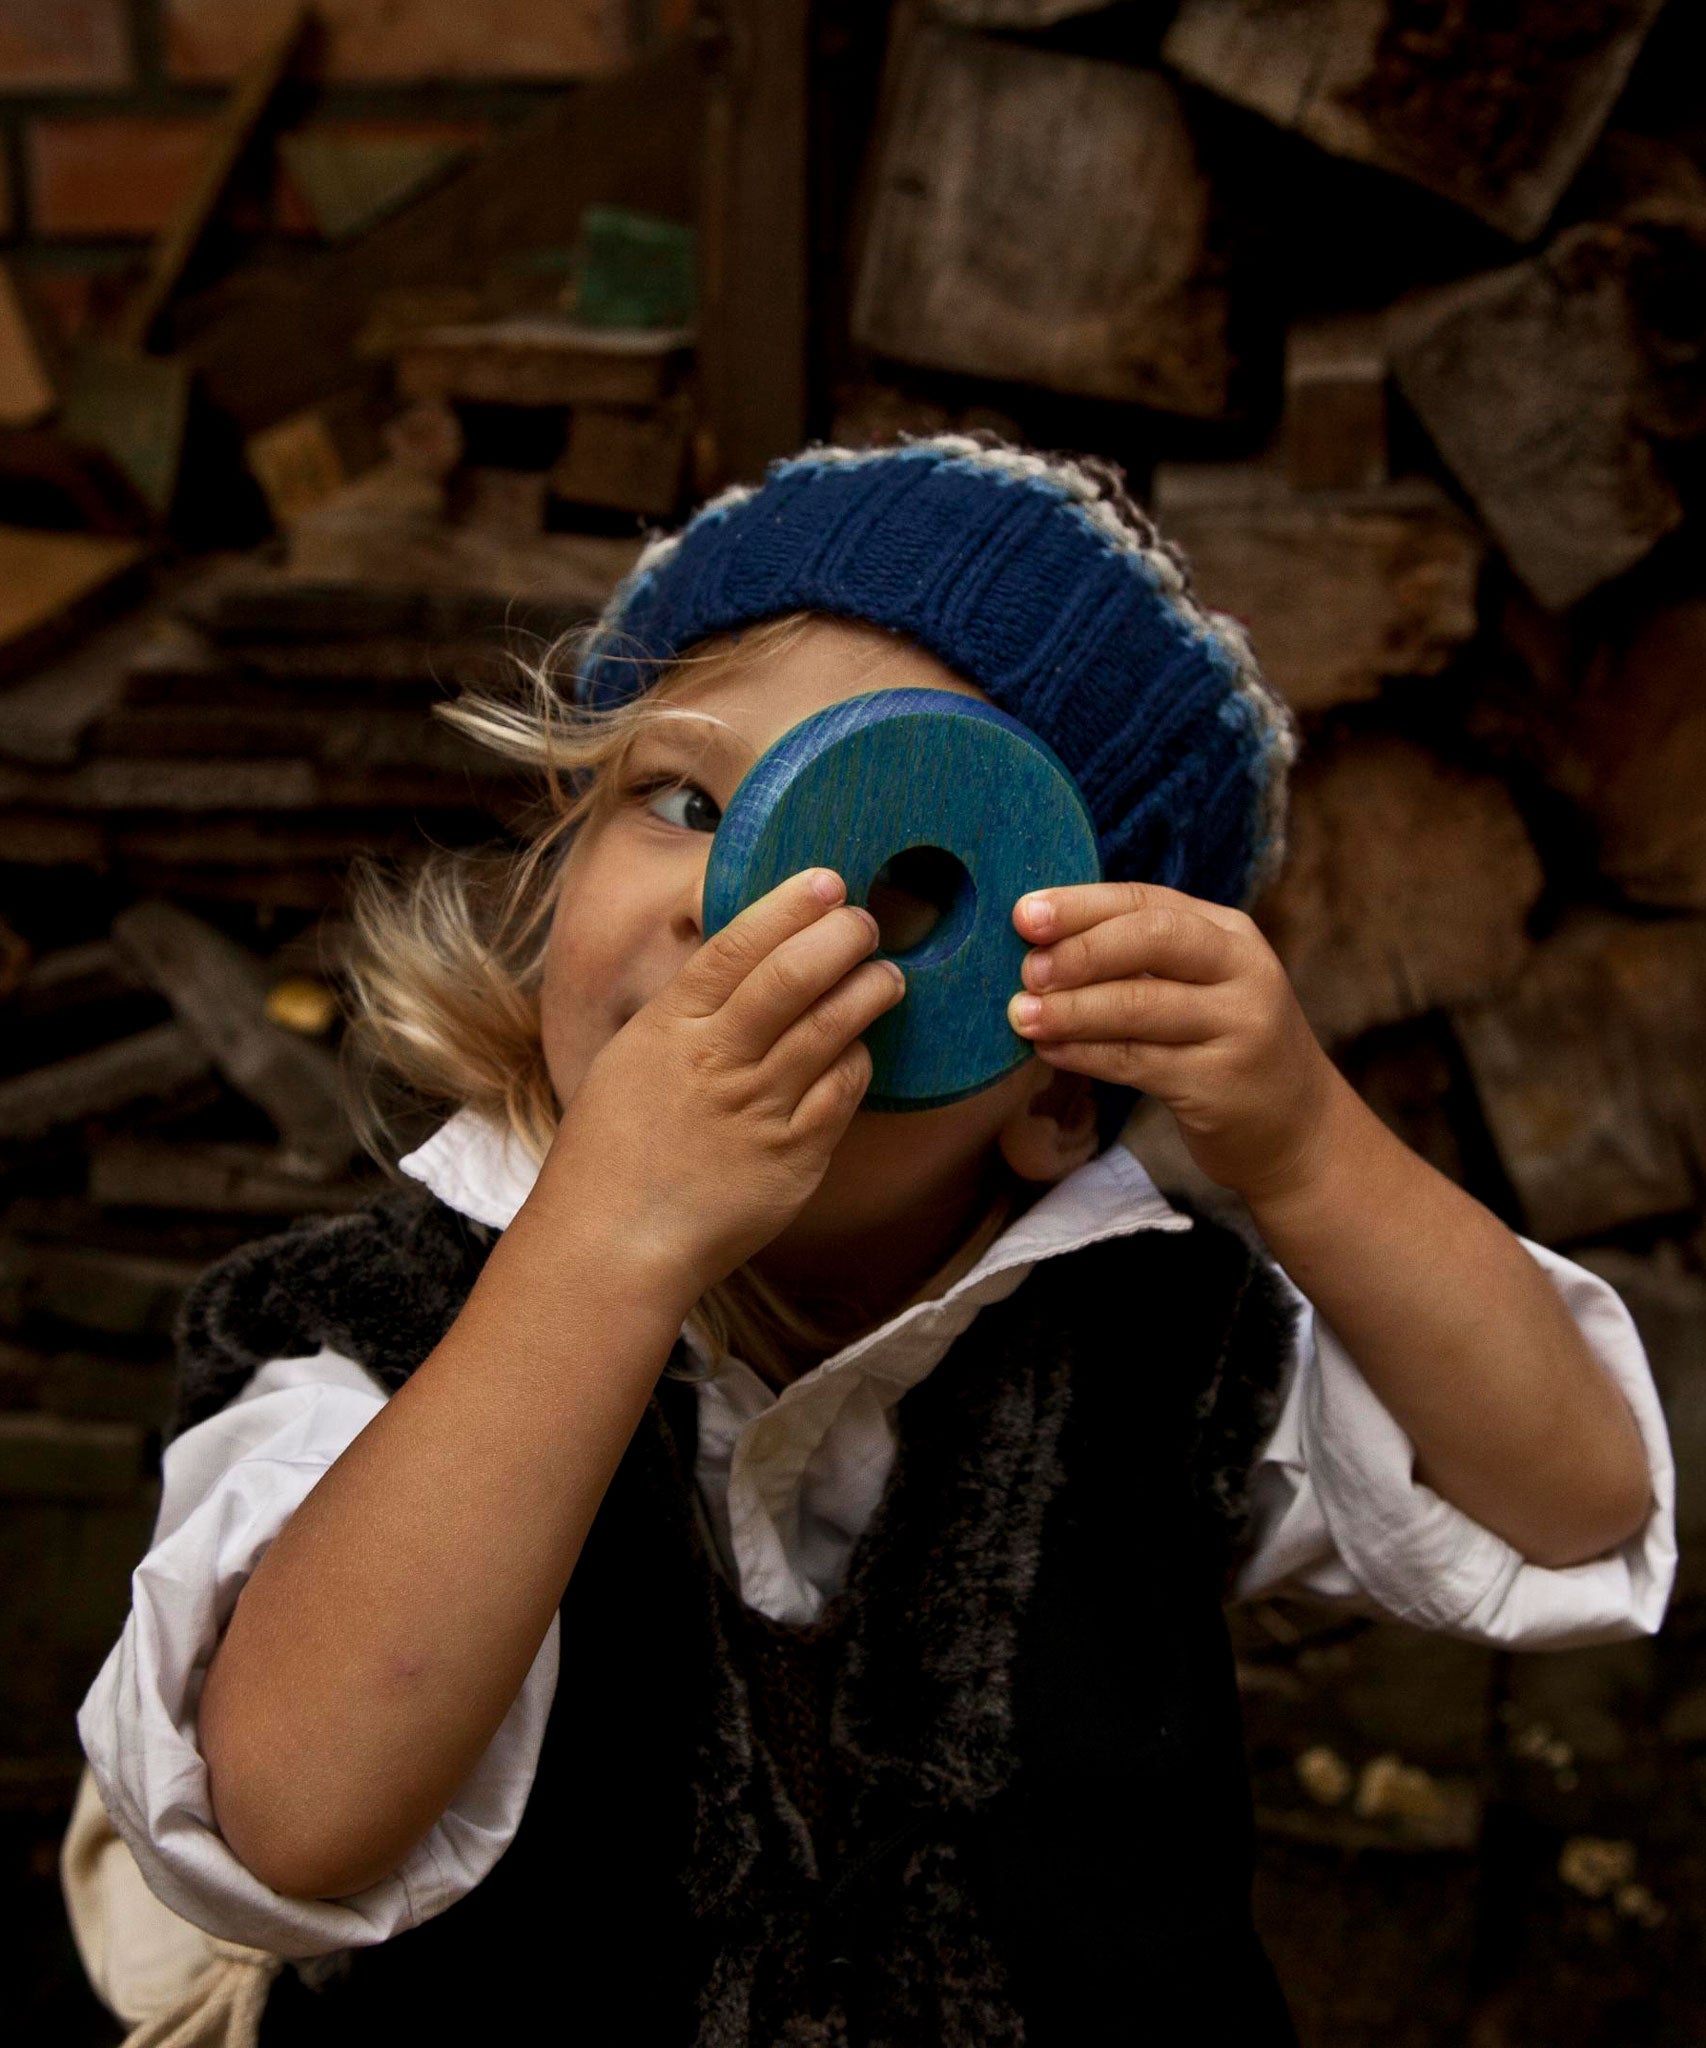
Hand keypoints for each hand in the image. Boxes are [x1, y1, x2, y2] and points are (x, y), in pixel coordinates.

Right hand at [540, 868, 903, 1300]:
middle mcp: (717, 1062)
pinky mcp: (794, 1158)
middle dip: (842, 937)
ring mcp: (759, 1110)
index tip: (827, 881)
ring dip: (868, 990)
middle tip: (866, 923)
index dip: (789, 907)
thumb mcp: (633, 1058)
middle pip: (794, 977)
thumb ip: (688, 1011)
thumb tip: (745, 960)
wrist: (612, 1244)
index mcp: (669, 1027)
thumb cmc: (613, 1150)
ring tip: (885, 976)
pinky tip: (861, 1047)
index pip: (738, 945)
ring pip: (832, 1029)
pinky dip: (859, 1060)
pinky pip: (844, 1093)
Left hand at [1006, 882, 1337, 1201]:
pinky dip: (1085, 1053)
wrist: (1296, 1129)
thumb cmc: (1222, 1047)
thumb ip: (1139, 960)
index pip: (1148, 903)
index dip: (1082, 905)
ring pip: (1141, 1005)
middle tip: (1027, 970)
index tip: (1023, 914)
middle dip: (1081, 950)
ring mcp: (1239, 1027)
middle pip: (1154, 939)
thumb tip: (1038, 946)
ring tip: (1021, 1014)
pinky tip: (1049, 1050)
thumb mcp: (1200, 987)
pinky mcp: (1220, 1085)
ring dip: (1072, 1008)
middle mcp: (1243, 971)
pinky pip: (1138, 1061)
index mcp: (1229, 934)